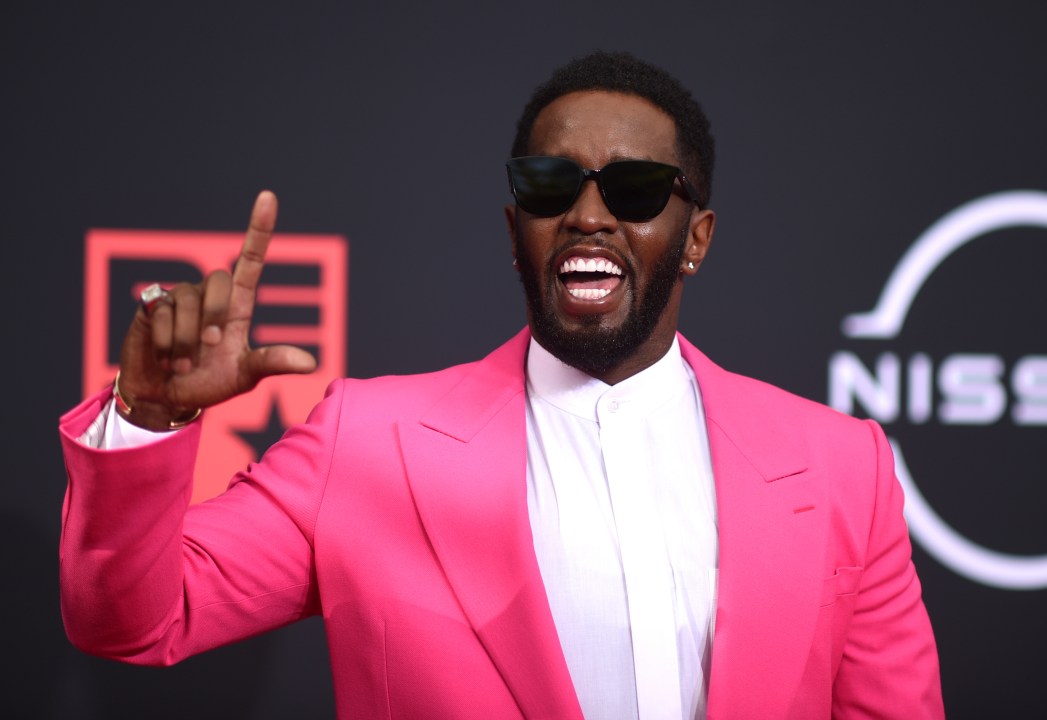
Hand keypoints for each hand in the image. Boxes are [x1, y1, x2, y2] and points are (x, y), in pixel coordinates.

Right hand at [116, 191, 317, 429]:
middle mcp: (209, 295)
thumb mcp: (243, 376)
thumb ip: (271, 364)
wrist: (166, 397)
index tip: (268, 196)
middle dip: (215, 316)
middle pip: (219, 279)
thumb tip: (311, 364)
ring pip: (187, 300)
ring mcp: (179, 298)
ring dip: (186, 340)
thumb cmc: (209, 382)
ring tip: (183, 363)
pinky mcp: (151, 306)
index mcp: (237, 305)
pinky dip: (166, 342)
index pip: (251, 260)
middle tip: (210, 346)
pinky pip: (161, 312)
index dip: (259, 229)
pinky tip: (165, 357)